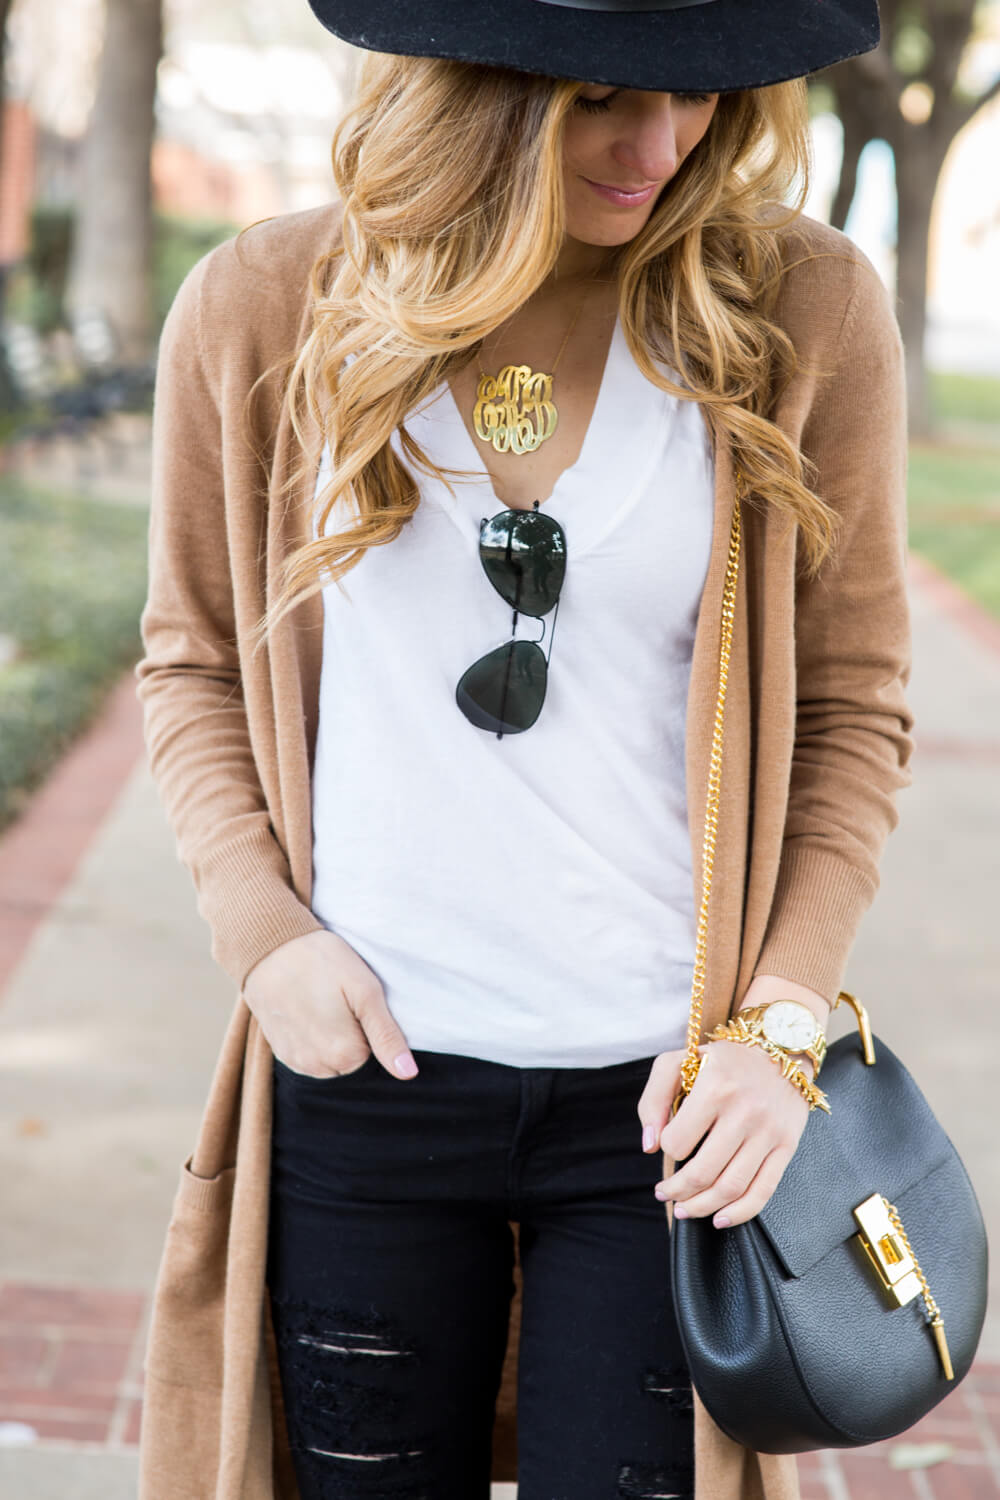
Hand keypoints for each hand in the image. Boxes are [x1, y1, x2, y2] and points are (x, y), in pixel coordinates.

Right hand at [241, 928, 418, 1080]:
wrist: (268, 947)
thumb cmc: (322, 962)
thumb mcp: (365, 991)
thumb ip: (387, 1036)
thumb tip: (408, 1074)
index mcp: (344, 1055)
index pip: (373, 1054)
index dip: (367, 1024)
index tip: (354, 1000)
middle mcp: (317, 1067)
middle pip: (351, 1060)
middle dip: (350, 1034)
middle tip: (336, 998)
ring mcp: (295, 1061)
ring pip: (329, 1060)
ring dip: (330, 1037)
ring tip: (320, 1001)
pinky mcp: (279, 1051)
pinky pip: (308, 1055)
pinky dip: (310, 1037)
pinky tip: (304, 1008)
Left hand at [637, 1037, 810, 1228]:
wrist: (781, 1050)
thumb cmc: (723, 1059)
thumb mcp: (679, 1061)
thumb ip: (653, 1098)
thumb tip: (648, 1145)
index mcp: (715, 1087)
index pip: (677, 1142)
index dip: (665, 1150)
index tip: (666, 1147)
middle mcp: (745, 1111)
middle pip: (703, 1172)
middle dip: (677, 1191)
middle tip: (664, 1194)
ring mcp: (769, 1132)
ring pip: (731, 1187)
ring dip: (702, 1207)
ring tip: (684, 1210)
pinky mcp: (787, 1146)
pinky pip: (763, 1191)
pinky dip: (739, 1213)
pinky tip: (719, 1219)